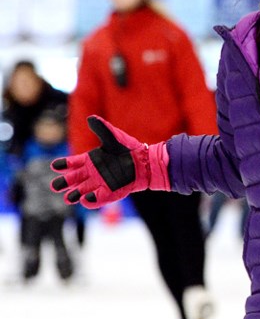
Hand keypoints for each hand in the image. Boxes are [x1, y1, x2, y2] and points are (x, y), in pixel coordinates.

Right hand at [50, 115, 169, 207]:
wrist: (145, 162)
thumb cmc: (129, 148)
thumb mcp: (114, 138)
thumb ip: (102, 129)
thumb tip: (91, 118)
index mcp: (90, 160)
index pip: (71, 163)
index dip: (63, 165)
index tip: (55, 166)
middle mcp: (92, 173)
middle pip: (72, 180)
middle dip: (63, 183)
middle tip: (56, 186)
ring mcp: (99, 184)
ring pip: (81, 192)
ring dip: (74, 195)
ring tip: (68, 198)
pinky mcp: (109, 193)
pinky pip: (97, 199)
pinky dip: (91, 200)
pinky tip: (86, 199)